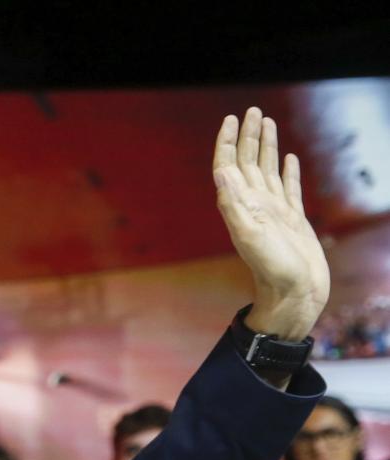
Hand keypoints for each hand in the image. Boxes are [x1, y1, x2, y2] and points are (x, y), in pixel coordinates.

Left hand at [212, 108, 329, 338]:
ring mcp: (274, 210)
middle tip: (252, 111)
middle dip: (248, 135)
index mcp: (241, 205)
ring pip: (267, 169)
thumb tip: (221, 172)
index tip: (231, 119)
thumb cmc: (272, 268)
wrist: (294, 292)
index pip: (229, 165)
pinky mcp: (292, 218)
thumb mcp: (249, 234)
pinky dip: (287, 171)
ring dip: (265, 146)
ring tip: (267, 123)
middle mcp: (254, 204)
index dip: (228, 142)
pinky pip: (289, 187)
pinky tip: (288, 159)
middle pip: (248, 161)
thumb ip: (234, 204)